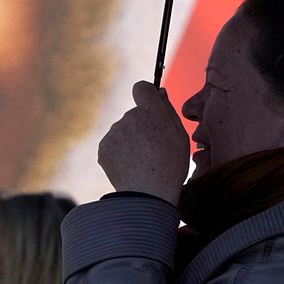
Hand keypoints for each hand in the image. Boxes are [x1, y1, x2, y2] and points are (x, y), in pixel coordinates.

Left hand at [97, 81, 188, 204]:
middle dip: (141, 126)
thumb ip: (168, 111)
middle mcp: (129, 117)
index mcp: (151, 112)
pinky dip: (119, 154)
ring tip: (142, 162)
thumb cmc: (171, 166)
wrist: (148, 195)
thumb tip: (160, 92)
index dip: (146, 96)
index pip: (141, 88)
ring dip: (130, 141)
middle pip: (133, 115)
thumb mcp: (180, 137)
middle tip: (152, 150)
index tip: (149, 108)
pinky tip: (130, 167)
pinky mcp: (103, 147)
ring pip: (122, 131)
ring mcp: (114, 132)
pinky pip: (112, 145)